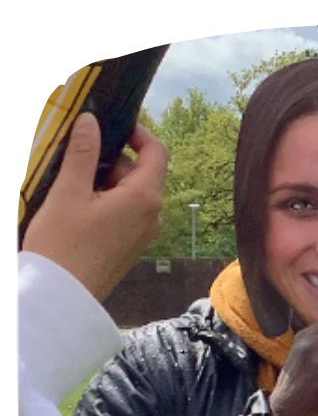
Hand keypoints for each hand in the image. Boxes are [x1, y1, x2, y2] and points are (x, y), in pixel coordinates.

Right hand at [22, 113, 167, 299]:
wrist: (63, 295)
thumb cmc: (63, 245)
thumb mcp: (69, 191)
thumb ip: (83, 153)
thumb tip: (91, 120)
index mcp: (145, 198)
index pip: (157, 152)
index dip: (138, 132)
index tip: (109, 123)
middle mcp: (152, 215)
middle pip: (139, 170)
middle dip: (109, 158)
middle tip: (72, 156)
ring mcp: (143, 232)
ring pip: (128, 190)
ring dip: (102, 179)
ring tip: (68, 183)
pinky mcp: (130, 243)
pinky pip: (123, 209)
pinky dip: (103, 198)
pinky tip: (75, 203)